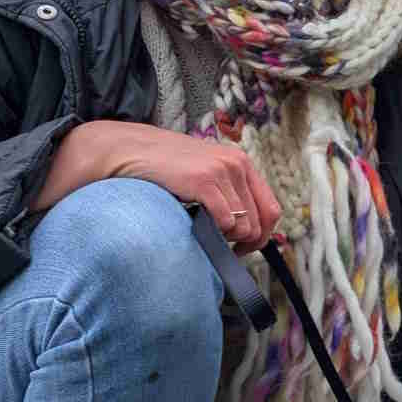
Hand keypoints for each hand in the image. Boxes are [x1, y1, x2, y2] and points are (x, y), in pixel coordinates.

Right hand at [37, 119, 280, 247]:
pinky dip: (215, 233)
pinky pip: (226, 222)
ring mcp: (222, 170)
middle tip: (223, 249)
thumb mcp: (204, 175)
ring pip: (244, 227)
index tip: (243, 249)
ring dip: (226, 239)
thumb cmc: (163, 169)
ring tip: (205, 233)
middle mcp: (237, 164)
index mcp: (241, 163)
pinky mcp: (205, 180)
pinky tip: (197, 227)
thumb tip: (245, 232)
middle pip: (260, 223)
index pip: (272, 209)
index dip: (262, 236)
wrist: (130, 151)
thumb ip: (227, 195)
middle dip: (244, 244)